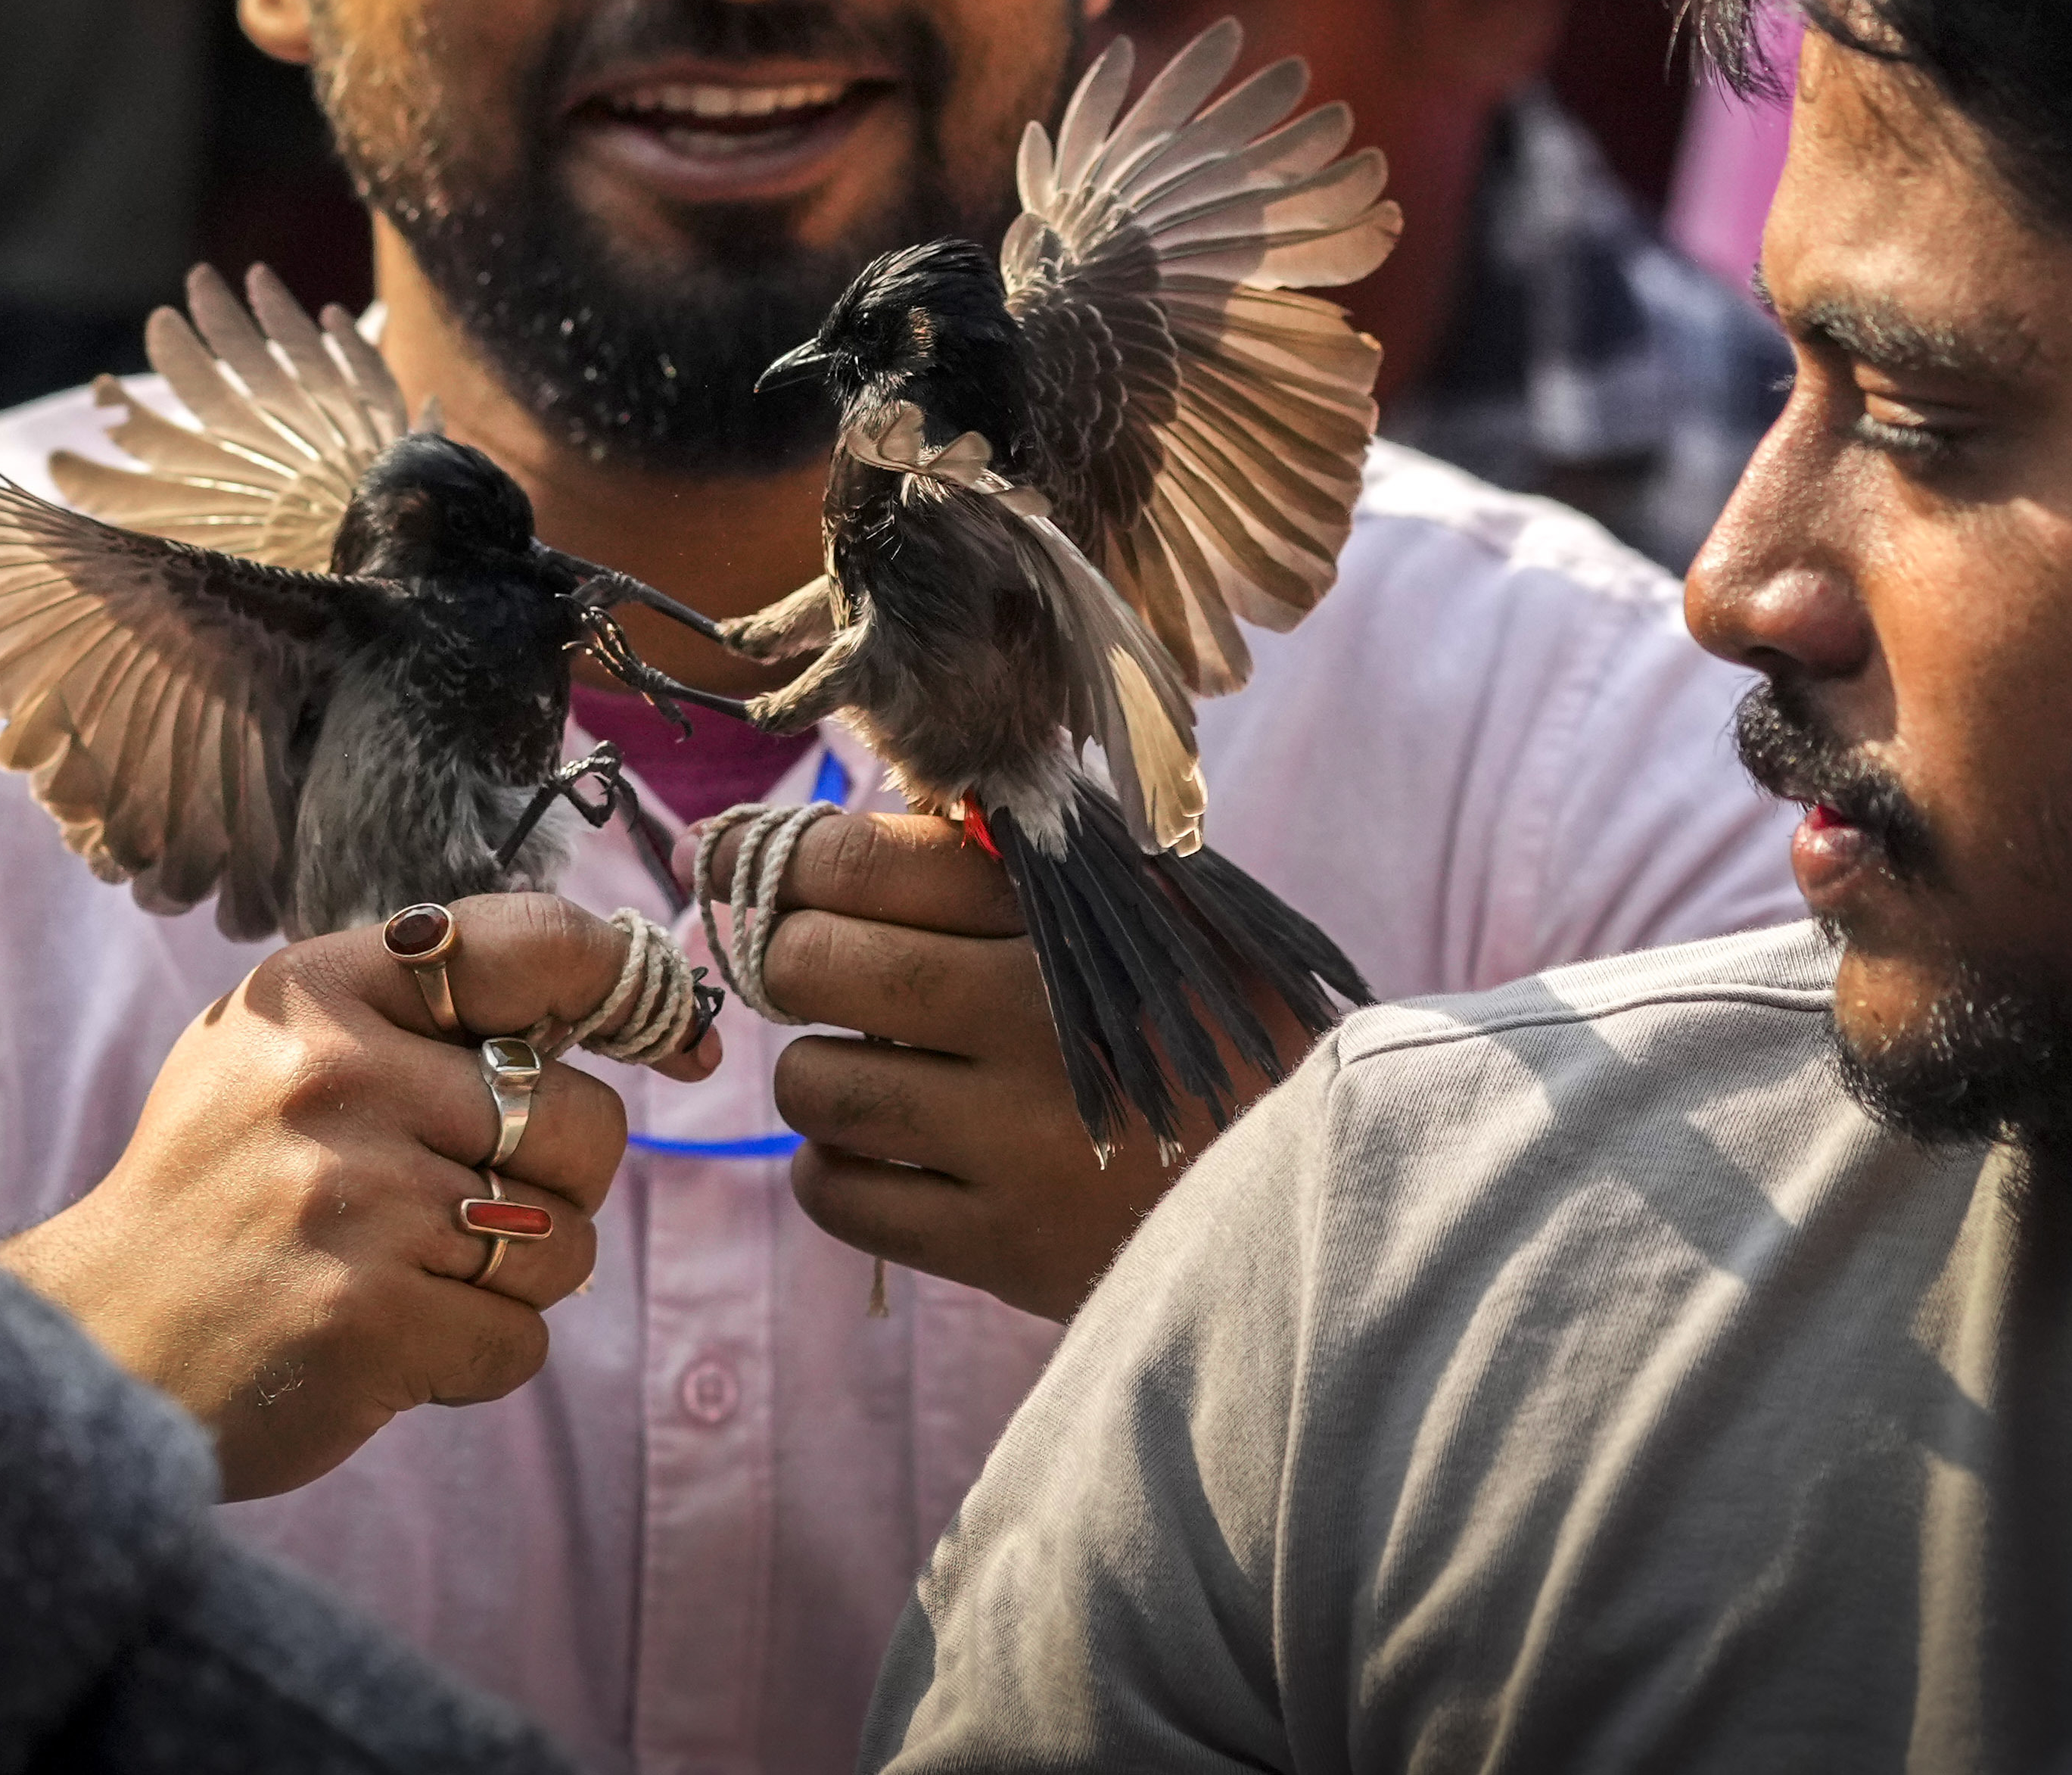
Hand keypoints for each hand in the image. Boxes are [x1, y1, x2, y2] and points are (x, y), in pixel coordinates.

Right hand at [0, 894, 719, 1499]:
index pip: (532, 946)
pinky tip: (392, 1344)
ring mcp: (353, 1201)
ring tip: (409, 1278)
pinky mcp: (369, 1321)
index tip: (680, 1036)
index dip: (629, 987)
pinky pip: (521, 1341)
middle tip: (461, 1210)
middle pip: (584, 1120)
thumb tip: (621, 985)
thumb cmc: (221, 1192)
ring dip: (514, 1282)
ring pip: (564, 1241)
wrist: (99, 1343)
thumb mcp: (284, 1053)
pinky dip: (476, 1359)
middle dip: (557, 1179)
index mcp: (320, 992)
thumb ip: (423, 1012)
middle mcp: (336, 1078)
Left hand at [762, 814, 1311, 1321]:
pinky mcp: (1001, 1246)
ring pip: (812, 1084)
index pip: (866, 860)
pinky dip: (835, 1168)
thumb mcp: (1155, 912)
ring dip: (816, 1070)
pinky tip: (884, 1151)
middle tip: (808, 964)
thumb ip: (1021, 862)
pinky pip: (838, 1196)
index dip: (779, 856)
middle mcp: (1031, 1021)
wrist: (1327, 1189)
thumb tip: (848, 826)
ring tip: (865, 1065)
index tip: (744, 860)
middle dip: (787, 955)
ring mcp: (1011, 1142)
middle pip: (813, 963)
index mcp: (1069, 919)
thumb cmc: (1221, 1030)